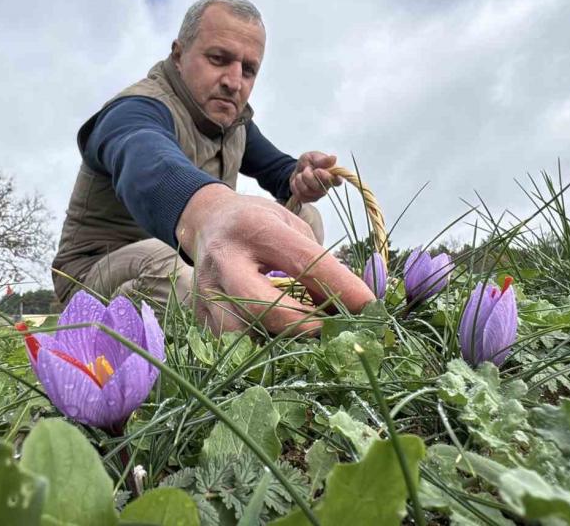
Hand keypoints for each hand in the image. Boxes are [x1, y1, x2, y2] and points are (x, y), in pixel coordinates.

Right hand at [176, 184, 374, 334]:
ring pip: (244, 336)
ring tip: (301, 336)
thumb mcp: (291, 226)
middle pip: (266, 309)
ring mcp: (206, 292)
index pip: (305, 264)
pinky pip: (232, 345)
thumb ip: (317, 263)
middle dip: (305, 325)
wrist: (207, 221)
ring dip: (278, 342)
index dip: (342, 288)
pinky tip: (276, 339)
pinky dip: (259, 347)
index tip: (370, 306)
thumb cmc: (259, 224)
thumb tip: (351, 307)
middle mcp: (224, 261)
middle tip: (331, 328)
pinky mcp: (199, 315)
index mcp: (254, 229)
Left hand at [290, 152, 342, 203]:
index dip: (326, 177)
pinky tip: (298, 181)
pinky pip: (300, 195)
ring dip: (300, 180)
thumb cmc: (308, 163)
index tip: (318, 170)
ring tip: (301, 174)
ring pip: (307, 191)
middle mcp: (327, 187)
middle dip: (308, 176)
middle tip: (307, 169)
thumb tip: (334, 158)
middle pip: (319, 187)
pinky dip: (295, 186)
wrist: (297, 169)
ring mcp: (318, 195)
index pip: (337, 181)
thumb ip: (322, 159)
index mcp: (332, 175)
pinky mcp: (309, 199)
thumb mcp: (313, 156)